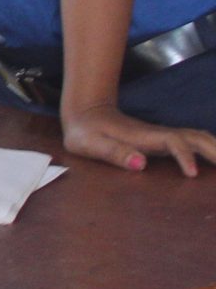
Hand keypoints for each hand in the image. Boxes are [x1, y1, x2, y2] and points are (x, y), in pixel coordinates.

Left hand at [62, 104, 215, 174]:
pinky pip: (193, 142)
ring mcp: (162, 136)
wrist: (85, 112)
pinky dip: (211, 149)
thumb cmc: (85, 131)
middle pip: (196, 137)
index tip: (191, 175)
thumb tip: (141, 164)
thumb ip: (114, 152)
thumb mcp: (90, 143)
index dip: (184, 156)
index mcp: (144, 136)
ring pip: (198, 137)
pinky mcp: (163, 140)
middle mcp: (158, 134)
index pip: (173, 142)